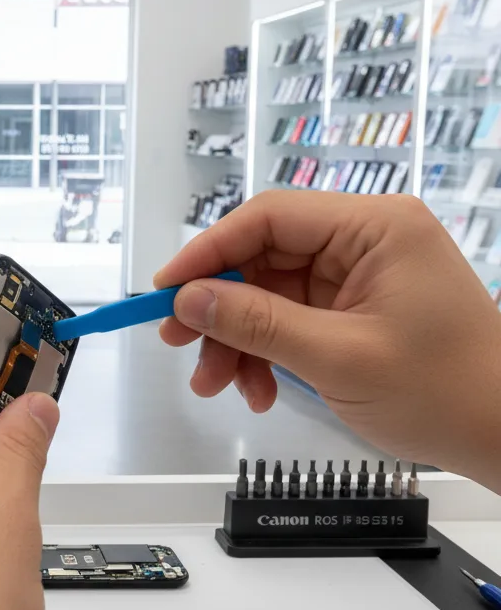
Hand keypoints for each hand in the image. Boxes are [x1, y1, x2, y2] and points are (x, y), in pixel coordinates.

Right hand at [154, 192, 500, 488]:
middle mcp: (364, 239)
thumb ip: (257, 324)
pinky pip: (288, 319)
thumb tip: (189, 301)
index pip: (269, 217)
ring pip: (268, 293)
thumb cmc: (443, 391)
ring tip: (218, 386)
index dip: (208, 251)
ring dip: (237, 340)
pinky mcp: (352, 307)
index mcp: (374, 227)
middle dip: (220, 308)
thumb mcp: (338, 357)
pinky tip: (258, 391)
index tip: (165, 291)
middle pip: (262, 257)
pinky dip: (265, 354)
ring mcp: (358, 274)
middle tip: (179, 347)